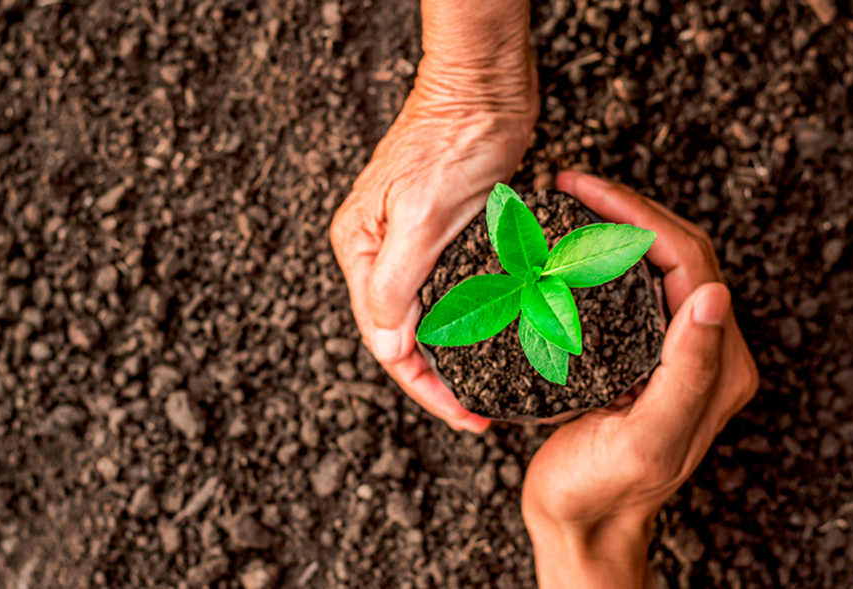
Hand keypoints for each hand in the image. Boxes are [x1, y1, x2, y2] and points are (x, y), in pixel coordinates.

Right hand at [329, 0, 537, 432]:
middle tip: (478, 414)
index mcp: (360, 250)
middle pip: (403, 335)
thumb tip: (386, 344)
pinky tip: (492, 340)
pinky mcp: (442, 235)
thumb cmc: (451, 140)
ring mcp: (409, 244)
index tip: (464, 416)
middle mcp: (378, 252)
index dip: (423, 386)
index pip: (385, 340)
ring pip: (427, 318)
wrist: (484, 86)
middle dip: (437, 380)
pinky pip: (450, 293)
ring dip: (454, 355)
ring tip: (487, 389)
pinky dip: (468, 322)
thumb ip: (395, 283)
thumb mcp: (420, 216)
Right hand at [521, 172, 758, 587]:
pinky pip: (630, 286)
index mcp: (716, 364)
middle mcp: (702, 349)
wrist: (579, 521)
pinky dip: (601, 255)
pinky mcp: (640, 353)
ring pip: (654, 262)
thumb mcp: (646, 439)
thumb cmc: (603, 489)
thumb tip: (714, 294)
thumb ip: (686, 373)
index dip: (639, 215)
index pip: (689, 259)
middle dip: (626, 208)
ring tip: (569, 203)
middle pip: (676, 250)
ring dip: (616, 225)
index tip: (584, 191)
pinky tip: (567, 247)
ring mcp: (671, 348)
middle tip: (571, 185)